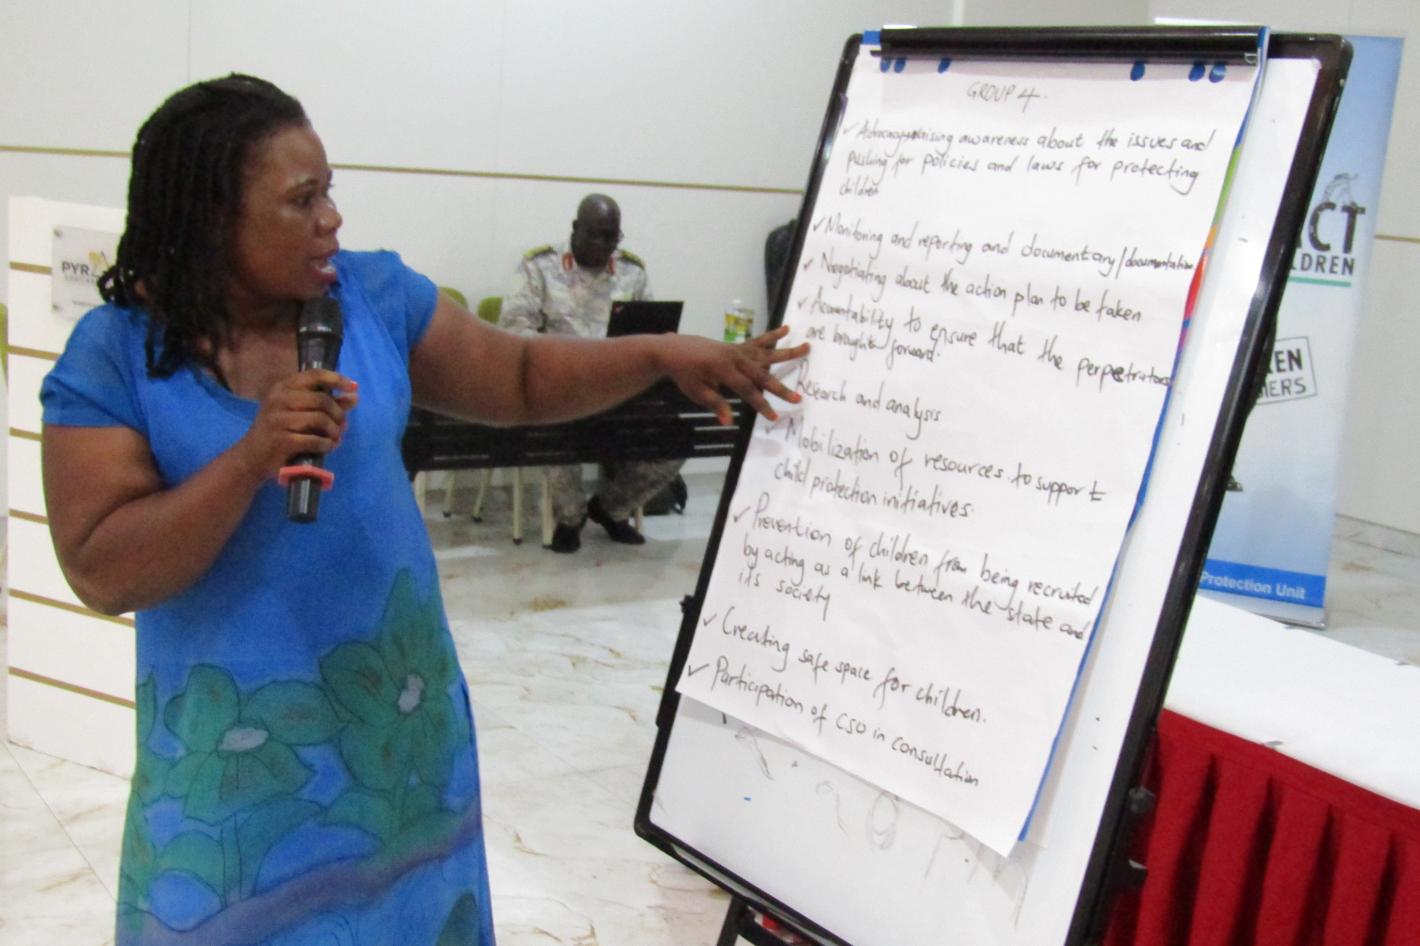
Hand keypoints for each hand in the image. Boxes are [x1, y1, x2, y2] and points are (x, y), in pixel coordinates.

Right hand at [235, 369, 359, 480]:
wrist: (252, 457)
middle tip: (342, 425)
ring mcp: (278, 420)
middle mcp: (278, 399)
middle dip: (338, 413)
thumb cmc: (279, 431)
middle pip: (321, 399)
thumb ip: (326, 403)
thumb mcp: (299, 412)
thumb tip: (354, 396)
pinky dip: (326, 444)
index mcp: (282, 387)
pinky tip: (327, 446)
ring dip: (334, 431)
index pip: (313, 376)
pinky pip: (314, 440)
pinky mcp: (281, 440)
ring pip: (320, 419)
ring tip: (335, 437)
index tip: (353, 386)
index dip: (336, 379)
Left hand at [659, 325, 809, 425]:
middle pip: (762, 375)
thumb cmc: (684, 373)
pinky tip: (785, 330)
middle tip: (798, 398)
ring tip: (807, 347)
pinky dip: (772, 336)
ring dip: (787, 352)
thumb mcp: (696, 391)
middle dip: (780, 388)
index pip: (747, 391)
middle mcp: (734, 358)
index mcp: (724, 370)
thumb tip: (728, 422)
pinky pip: (758, 341)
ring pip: (766, 353)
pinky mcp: (737, 346)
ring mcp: (737, 349)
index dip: (761, 405)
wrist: (674, 350)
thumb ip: (715, 404)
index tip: (774, 416)